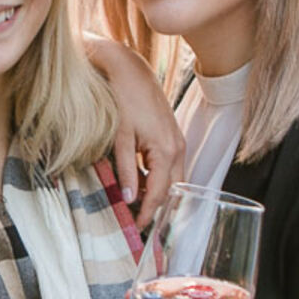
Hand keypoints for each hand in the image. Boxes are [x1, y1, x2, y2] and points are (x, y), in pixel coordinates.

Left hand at [86, 37, 184, 226]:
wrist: (131, 71)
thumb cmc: (124, 100)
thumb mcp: (120, 138)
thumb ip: (125, 170)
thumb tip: (127, 198)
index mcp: (167, 151)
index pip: (159, 193)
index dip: (148, 213)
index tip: (136, 227)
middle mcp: (178, 148)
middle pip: (172, 189)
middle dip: (157, 207)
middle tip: (137, 221)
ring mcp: (177, 142)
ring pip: (172, 178)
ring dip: (155, 191)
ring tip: (134, 203)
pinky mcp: (171, 136)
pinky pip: (168, 165)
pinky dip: (155, 177)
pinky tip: (137, 180)